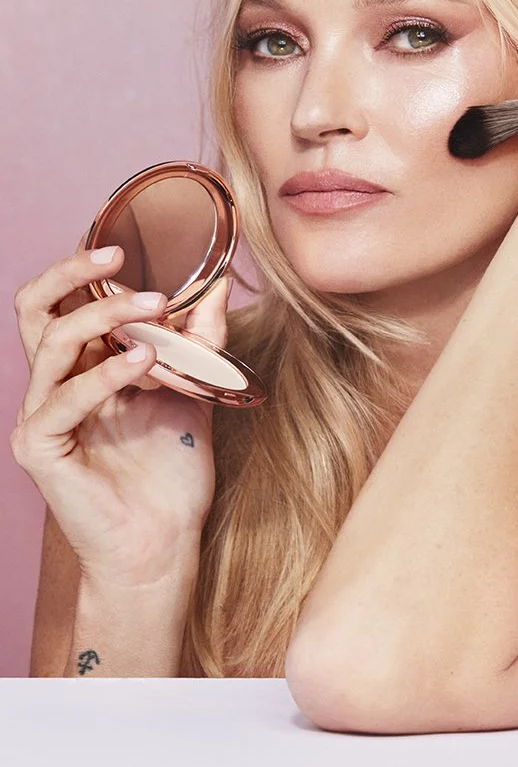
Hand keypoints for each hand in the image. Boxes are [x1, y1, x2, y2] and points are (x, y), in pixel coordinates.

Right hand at [10, 236, 230, 586]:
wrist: (165, 541)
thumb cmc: (173, 466)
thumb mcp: (195, 388)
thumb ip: (202, 337)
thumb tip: (222, 280)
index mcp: (83, 362)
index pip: (66, 298)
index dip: (84, 264)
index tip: (126, 233)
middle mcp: (55, 381)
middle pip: (37, 306)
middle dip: (73, 271)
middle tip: (118, 253)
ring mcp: (42, 413)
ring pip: (52, 342)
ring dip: (104, 315)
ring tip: (154, 308)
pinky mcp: (41, 447)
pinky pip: (63, 399)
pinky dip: (104, 373)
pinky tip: (144, 361)